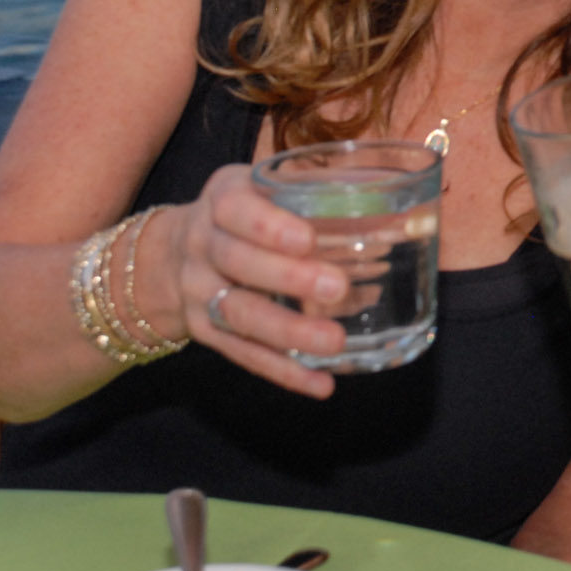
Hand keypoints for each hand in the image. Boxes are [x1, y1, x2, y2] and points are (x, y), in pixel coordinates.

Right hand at [157, 165, 350, 397]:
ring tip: (335, 341)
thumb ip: (320, 191)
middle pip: (237, 262)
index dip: (269, 225)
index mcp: (222, 200)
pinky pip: (243, 353)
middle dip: (287, 277)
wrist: (169, 254)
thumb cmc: (244, 213)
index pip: (235, 209)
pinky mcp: (205, 332)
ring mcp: (199, 292)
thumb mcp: (265, 187)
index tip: (308, 239)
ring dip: (288, 331)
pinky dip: (283, 371)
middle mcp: (203, 245)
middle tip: (337, 287)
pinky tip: (320, 383)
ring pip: (239, 314)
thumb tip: (400, 211)